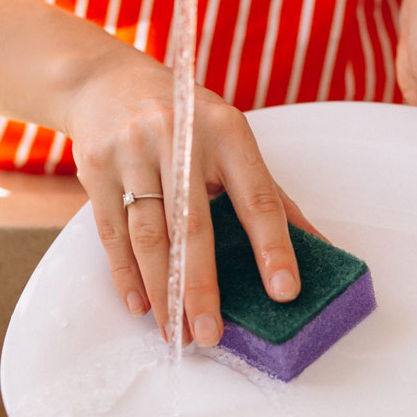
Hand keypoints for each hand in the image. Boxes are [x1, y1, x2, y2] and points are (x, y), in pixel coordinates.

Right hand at [65, 57, 323, 346]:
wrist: (105, 82)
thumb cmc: (183, 117)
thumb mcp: (230, 137)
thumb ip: (270, 192)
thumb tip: (319, 247)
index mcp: (227, 130)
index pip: (257, 196)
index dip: (273, 247)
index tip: (285, 291)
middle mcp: (179, 136)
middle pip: (194, 225)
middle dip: (201, 286)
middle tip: (211, 334)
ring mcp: (133, 151)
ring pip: (149, 235)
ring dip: (162, 290)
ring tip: (175, 333)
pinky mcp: (97, 167)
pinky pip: (112, 232)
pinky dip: (126, 275)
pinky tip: (140, 306)